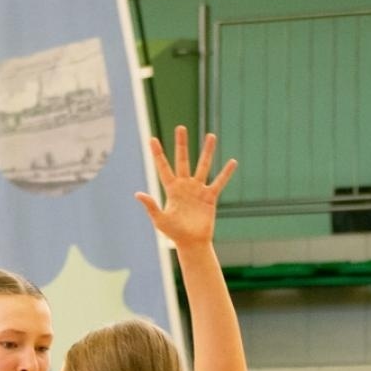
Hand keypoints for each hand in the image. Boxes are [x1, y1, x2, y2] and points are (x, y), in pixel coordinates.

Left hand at [134, 127, 236, 248]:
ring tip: (211, 136)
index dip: (158, 154)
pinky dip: (226, 173)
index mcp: (171, 189)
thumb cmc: (174, 233)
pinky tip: (232, 162)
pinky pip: (219, 182)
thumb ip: (151, 206)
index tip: (152, 139)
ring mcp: (198, 190)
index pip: (163, 167)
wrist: (192, 243)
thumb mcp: (160, 220)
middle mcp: (185, 185)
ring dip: (207, 151)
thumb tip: (137, 194)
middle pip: (183, 160)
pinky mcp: (210, 197)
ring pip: (203, 166)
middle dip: (181, 144)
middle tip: (181, 128)